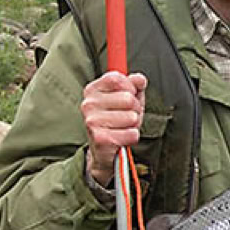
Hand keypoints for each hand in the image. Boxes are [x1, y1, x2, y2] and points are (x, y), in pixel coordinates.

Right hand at [81, 70, 147, 185]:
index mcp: (93, 90)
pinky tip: (122, 138)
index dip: (130, 88)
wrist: (105, 151)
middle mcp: (89, 104)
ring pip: (132, 117)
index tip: (128, 96)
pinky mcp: (100, 138)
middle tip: (126, 117)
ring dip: (134, 125)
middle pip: (128, 98)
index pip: (118, 79)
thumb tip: (140, 79)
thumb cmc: (116, 122)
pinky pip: (131, 134)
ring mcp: (92, 121)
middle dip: (135, 109)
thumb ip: (134, 86)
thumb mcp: (127, 100)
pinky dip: (132, 137)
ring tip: (123, 128)